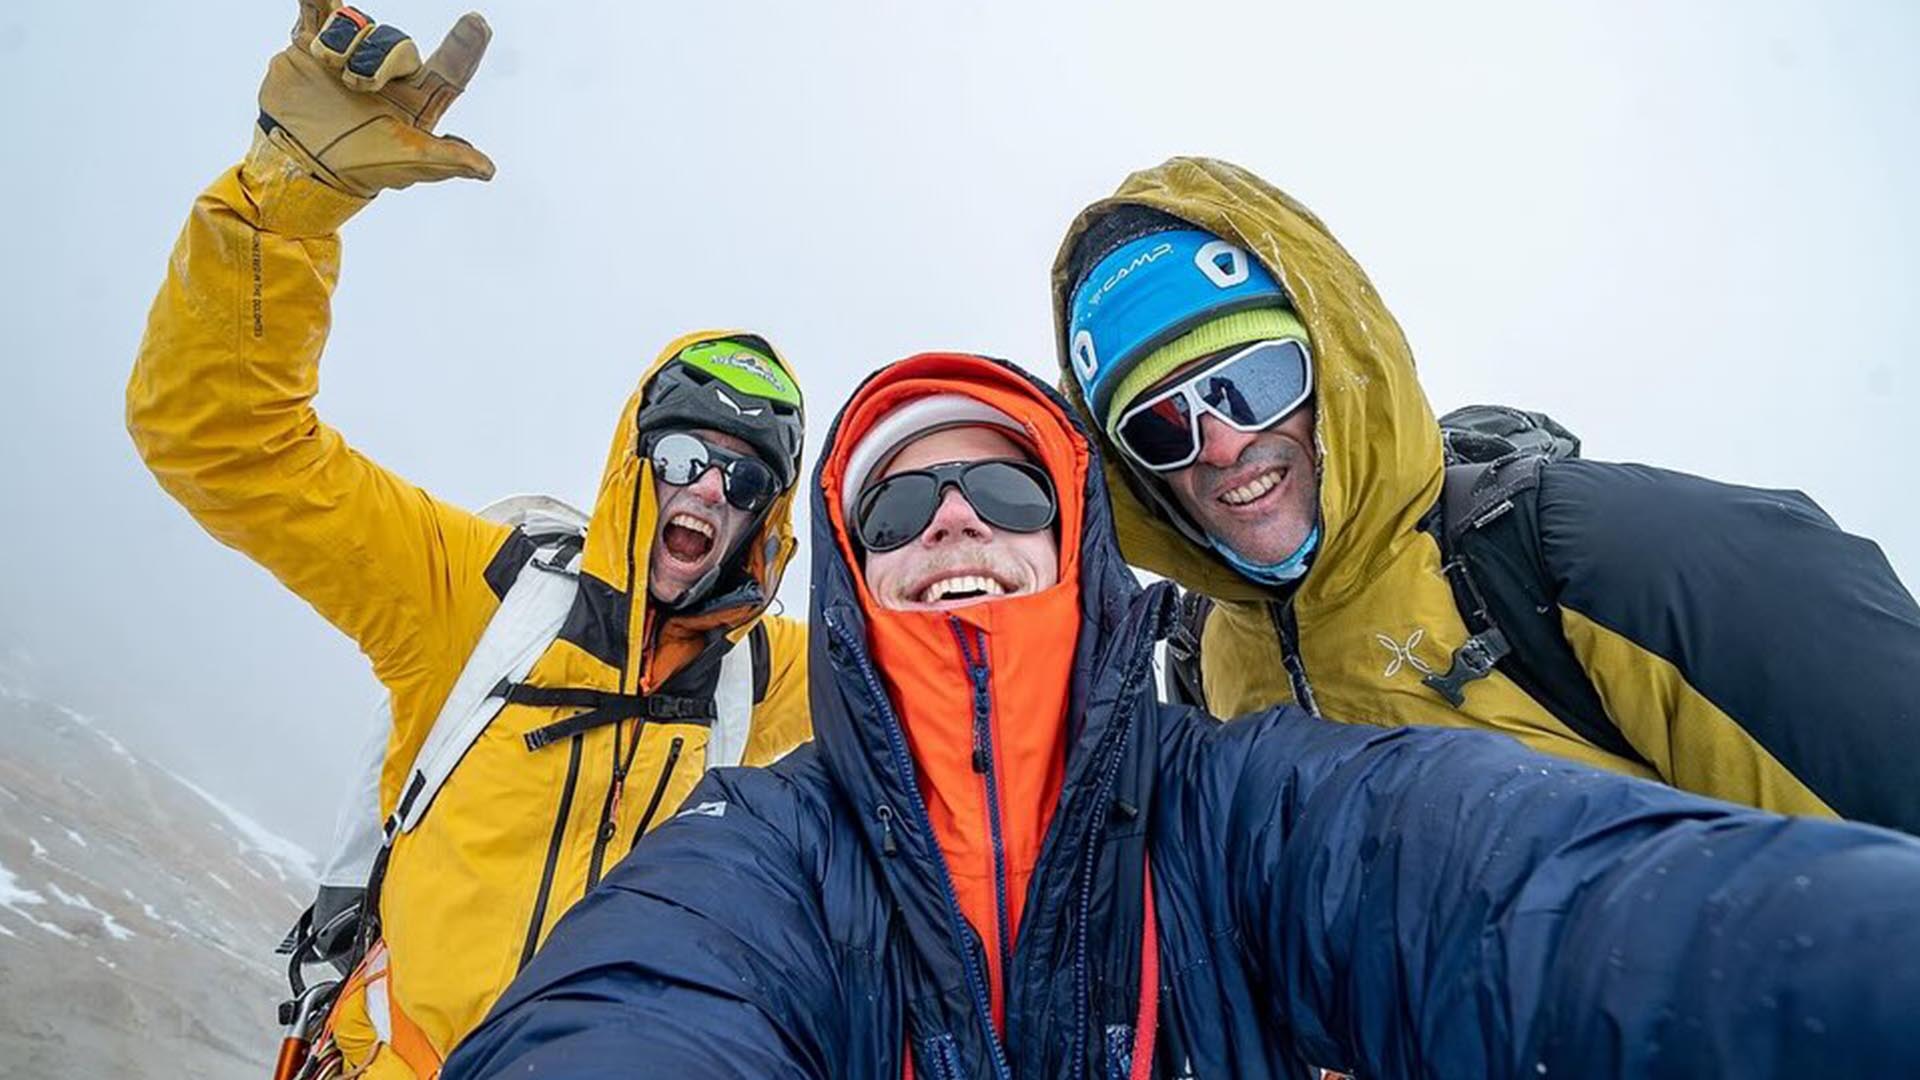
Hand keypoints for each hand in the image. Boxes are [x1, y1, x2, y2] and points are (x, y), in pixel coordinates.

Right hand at [256, 1, 494, 197]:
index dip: (466, 45)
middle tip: (359, 86)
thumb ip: (447, 159)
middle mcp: (388, 72)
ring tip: (330, 68)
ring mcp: (350, 54)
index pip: (451, 68)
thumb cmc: (359, 167)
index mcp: (417, 98)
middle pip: (399, 42)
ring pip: (360, 24)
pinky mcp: (311, 43)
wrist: (298, 161)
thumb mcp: (406, 164)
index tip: (479, 24)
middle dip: (379, 60)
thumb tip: (488, 171)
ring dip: (344, 45)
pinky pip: (319, 8)